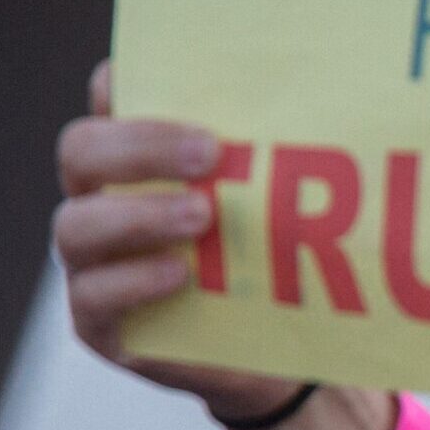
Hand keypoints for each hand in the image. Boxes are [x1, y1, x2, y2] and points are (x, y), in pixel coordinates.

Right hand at [53, 61, 301, 420]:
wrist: (282, 355)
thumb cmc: (279, 263)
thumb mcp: (286, 204)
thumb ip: (284, 156)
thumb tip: (352, 96)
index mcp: (139, 161)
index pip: (110, 103)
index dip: (121, 83)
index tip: (157, 74)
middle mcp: (103, 202)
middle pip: (82, 151)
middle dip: (141, 145)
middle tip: (210, 150)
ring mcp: (93, 263)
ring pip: (76, 225)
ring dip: (139, 214)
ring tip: (202, 214)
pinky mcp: (99, 322)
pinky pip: (93, 296)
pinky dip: (134, 280)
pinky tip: (180, 273)